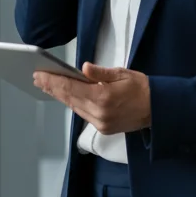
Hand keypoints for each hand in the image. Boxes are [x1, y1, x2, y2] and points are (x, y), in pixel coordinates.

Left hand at [33, 62, 150, 134]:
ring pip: (74, 107)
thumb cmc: (142, 88)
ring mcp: (100, 123)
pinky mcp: (103, 128)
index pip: (71, 88)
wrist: (159, 110)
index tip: (39, 74)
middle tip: (37, 78)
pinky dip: (73, 103)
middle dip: (52, 88)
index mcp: (104, 97)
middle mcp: (99, 113)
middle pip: (69, 99)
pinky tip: (66, 96)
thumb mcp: (123, 74)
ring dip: (60, 96)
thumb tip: (84, 68)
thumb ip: (101, 73)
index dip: (53, 81)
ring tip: (47, 85)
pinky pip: (83, 114)